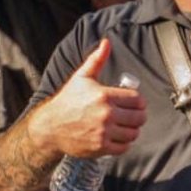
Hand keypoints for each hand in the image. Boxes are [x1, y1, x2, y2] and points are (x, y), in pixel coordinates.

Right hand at [30, 38, 146, 158]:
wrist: (51, 126)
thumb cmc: (68, 100)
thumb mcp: (81, 77)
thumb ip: (97, 60)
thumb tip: (106, 42)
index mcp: (104, 95)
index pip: (137, 100)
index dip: (138, 102)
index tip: (133, 104)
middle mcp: (106, 114)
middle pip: (139, 117)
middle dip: (138, 116)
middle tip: (132, 116)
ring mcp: (104, 132)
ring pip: (134, 133)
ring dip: (132, 130)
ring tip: (125, 126)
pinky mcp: (101, 147)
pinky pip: (124, 147)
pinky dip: (124, 143)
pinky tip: (118, 137)